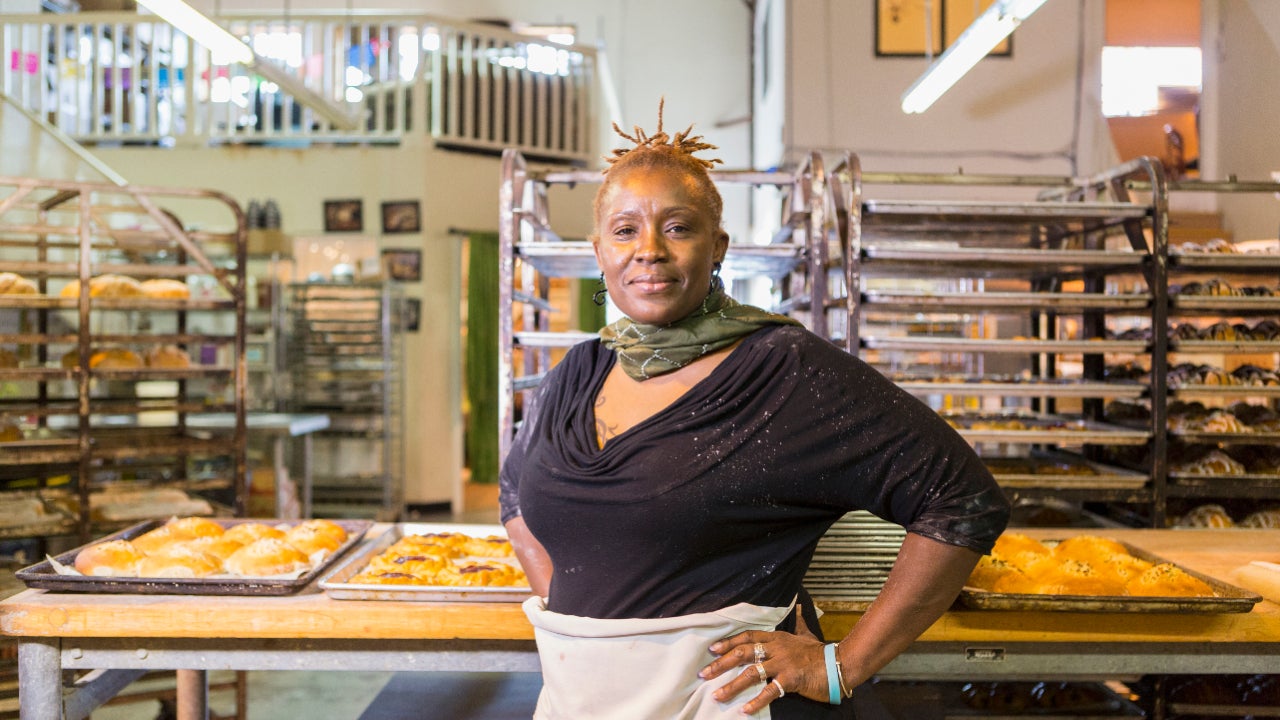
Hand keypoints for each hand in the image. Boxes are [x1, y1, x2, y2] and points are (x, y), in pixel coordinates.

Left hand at [698, 609, 830, 714]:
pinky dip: (756, 701)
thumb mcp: (805, 634)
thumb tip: (799, 605)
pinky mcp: (791, 679)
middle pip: (743, 653)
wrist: (838, 664)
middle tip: (704, 673)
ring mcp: (783, 664)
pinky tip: (745, 709)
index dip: (729, 642)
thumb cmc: (819, 652)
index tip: (712, 649)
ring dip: (732, 685)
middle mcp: (776, 648)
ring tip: (717, 695)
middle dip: (722, 663)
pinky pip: (770, 691)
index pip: (747, 637)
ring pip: (752, 673)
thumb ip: (798, 622)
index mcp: (777, 638)